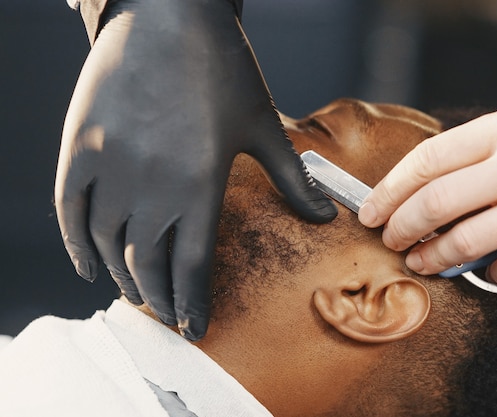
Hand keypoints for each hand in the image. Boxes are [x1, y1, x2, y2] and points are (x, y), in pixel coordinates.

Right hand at [55, 0, 336, 339]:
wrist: (169, 13)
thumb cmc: (222, 69)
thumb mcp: (263, 125)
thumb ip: (292, 180)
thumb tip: (326, 218)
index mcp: (200, 182)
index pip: (192, 265)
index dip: (193, 303)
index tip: (195, 328)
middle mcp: (151, 183)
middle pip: (148, 263)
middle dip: (160, 297)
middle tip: (168, 314)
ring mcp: (110, 165)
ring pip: (109, 244)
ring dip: (123, 277)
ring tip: (138, 293)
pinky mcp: (80, 146)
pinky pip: (70, 211)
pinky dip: (76, 246)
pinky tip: (91, 268)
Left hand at [359, 106, 496, 285]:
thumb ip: (469, 157)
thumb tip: (409, 195)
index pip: (427, 159)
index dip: (389, 190)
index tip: (370, 211)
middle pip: (435, 202)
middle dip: (401, 228)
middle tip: (391, 240)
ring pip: (463, 242)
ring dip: (432, 259)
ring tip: (422, 262)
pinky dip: (486, 276)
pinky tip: (485, 270)